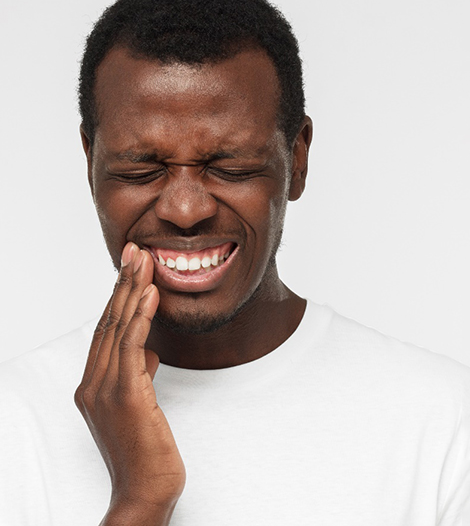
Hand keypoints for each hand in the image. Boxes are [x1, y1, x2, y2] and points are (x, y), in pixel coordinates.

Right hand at [75, 242, 185, 524]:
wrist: (145, 491)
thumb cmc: (144, 448)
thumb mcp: (138, 404)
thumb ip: (138, 374)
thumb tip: (148, 351)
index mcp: (93, 384)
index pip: (106, 330)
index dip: (117, 296)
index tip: (129, 267)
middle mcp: (93, 383)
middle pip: (108, 322)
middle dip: (123, 283)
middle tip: (134, 250)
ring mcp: (106, 390)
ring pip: (118, 330)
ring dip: (131, 291)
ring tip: (143, 261)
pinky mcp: (127, 398)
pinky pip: (131, 350)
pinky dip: (139, 320)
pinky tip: (148, 296)